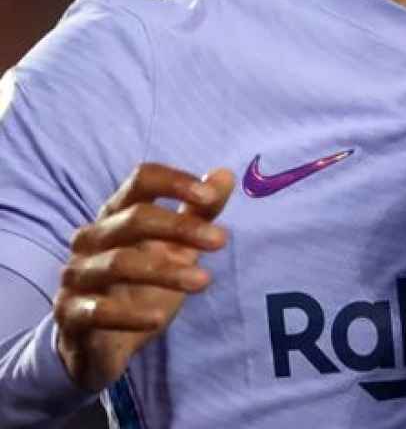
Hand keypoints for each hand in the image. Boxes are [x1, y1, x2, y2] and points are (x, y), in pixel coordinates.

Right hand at [54, 163, 233, 390]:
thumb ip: (199, 213)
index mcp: (117, 215)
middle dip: (181, 227)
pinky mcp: (69, 314)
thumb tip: (225, 174)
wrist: (99, 342)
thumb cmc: (140, 285)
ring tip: (203, 281)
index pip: (142, 181)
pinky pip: (96, 311)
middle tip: (221, 240)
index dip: (175, 182)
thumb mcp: (175, 248)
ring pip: (118, 263)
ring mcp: (76, 275)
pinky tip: (157, 319)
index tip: (210, 196)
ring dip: (165, 271)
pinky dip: (129, 315)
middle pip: (134, 218)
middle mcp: (92, 239)